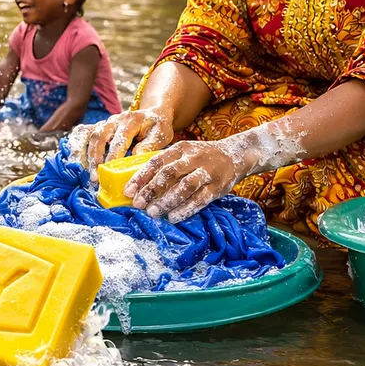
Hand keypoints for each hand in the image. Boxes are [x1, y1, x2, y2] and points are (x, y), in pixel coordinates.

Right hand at [70, 107, 174, 181]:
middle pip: (100, 136)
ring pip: (91, 136)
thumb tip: (136, 156)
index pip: (120, 137)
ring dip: (87, 155)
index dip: (114, 154)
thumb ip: (150, 144)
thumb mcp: (161, 134)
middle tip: (95, 176)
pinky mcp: (100, 127)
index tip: (110, 169)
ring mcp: (106, 122)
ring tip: (87, 173)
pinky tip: (76, 159)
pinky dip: (77, 145)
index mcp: (131, 120)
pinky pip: (83, 133)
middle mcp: (115, 119)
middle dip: (96, 157)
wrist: (152, 114)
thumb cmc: (157, 127)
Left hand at [125, 140, 259, 222]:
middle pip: (169, 173)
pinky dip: (185, 209)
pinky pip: (200, 199)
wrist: (235, 155)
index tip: (128, 191)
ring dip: (167, 201)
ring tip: (153, 212)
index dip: (141, 177)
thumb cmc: (201, 157)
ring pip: (185, 187)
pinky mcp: (218, 187)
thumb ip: (166, 165)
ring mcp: (207, 172)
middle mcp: (194, 158)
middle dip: (151, 190)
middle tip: (138, 204)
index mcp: (181, 148)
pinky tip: (173, 217)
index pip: (157, 162)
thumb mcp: (184, 153)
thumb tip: (140, 186)